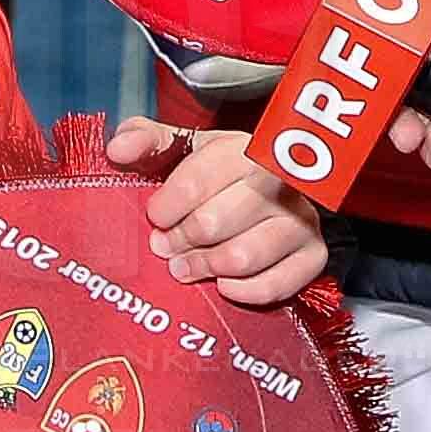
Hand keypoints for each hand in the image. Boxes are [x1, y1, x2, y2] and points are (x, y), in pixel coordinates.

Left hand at [108, 116, 324, 304]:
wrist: (278, 189)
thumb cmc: (220, 171)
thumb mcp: (184, 147)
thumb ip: (146, 140)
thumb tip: (117, 150)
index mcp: (243, 149)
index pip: (195, 182)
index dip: (166, 207)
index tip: (156, 216)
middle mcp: (279, 182)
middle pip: (214, 223)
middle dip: (180, 240)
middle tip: (165, 248)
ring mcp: (301, 219)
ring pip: (243, 256)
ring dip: (205, 267)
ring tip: (186, 268)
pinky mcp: (313, 254)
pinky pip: (277, 284)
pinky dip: (243, 291)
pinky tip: (224, 283)